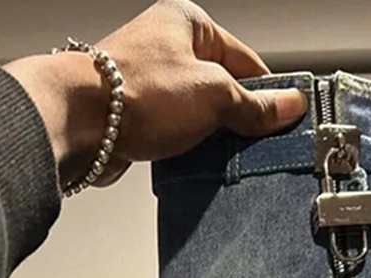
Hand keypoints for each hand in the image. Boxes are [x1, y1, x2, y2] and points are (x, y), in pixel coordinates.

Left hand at [5, 0, 307, 189]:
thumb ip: (255, 105)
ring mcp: (149, 81)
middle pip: (221, 86)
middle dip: (238, 117)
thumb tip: (290, 105)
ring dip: (211, 136)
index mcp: (187, 22)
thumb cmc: (139, 92)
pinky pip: (174, 131)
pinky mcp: (136, 115)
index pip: (245, 58)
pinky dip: (188, 147)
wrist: (80, 122)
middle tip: (255, 143)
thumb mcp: (214, 95)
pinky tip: (197, 162)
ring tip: (224, 156)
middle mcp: (166, 46)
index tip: (285, 117)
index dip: (267, 90)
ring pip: (197, 112)